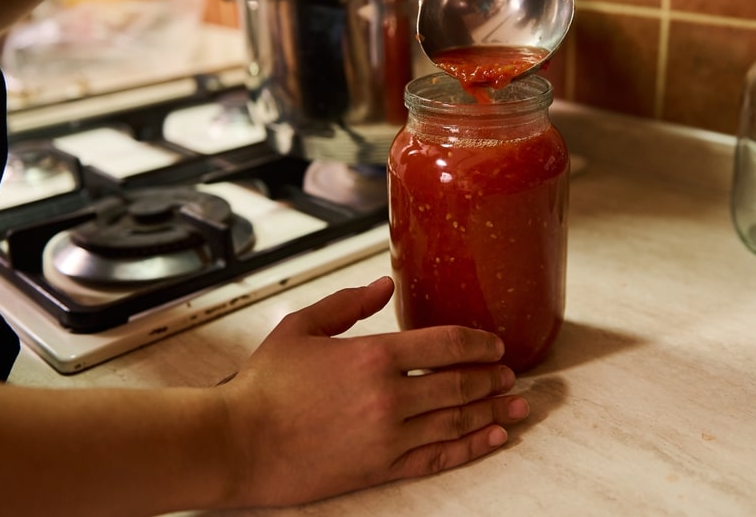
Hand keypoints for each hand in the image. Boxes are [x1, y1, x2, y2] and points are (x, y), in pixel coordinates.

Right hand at [216, 276, 529, 507]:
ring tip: (517, 406)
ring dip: (493, 412)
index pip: (444, 343)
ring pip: (456, 421)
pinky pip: (438, 458)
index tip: (493, 344)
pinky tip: (492, 440)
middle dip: (491, 378)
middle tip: (510, 375)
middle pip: (459, 384)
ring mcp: (388, 436)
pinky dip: (471, 448)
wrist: (238, 443)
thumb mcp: (300, 327)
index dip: (477, 342)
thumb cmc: (263, 387)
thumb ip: (345, 304)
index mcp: (371, 356)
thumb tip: (381, 285)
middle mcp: (389, 396)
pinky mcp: (381, 468)